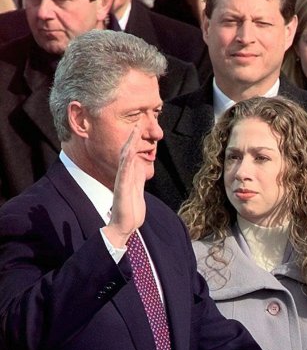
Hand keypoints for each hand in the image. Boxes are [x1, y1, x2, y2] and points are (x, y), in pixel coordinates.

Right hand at [103, 127, 146, 248]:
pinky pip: (124, 174)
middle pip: (128, 152)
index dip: (136, 141)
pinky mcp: (122, 190)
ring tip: (134, 131)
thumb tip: (140, 164)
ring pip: (125, 159)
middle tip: (138, 122)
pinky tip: (129, 153)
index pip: (132, 154)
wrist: (124, 226)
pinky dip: (126, 162)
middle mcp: (124, 176)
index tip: (140, 126)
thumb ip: (137, 177)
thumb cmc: (131, 210)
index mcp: (129, 176)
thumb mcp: (137, 189)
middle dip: (133, 137)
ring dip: (130, 145)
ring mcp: (122, 182)